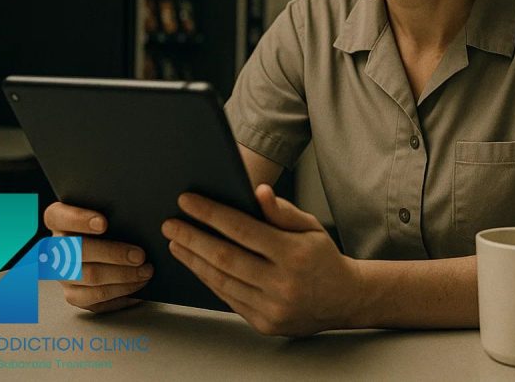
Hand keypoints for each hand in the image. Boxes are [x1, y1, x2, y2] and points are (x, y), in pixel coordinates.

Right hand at [43, 202, 153, 312]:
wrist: (104, 248)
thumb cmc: (109, 226)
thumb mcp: (107, 212)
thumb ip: (113, 211)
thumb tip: (139, 217)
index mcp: (58, 221)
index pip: (58, 216)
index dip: (79, 219)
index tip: (104, 223)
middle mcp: (54, 249)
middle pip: (78, 251)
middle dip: (113, 254)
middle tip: (139, 256)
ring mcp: (61, 274)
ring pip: (88, 277)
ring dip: (122, 276)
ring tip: (145, 271)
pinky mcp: (73, 295)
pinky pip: (96, 299)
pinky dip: (121, 293)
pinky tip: (138, 286)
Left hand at [161, 184, 361, 336]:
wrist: (344, 299)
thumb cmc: (323, 257)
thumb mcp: (310, 226)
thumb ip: (282, 211)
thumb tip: (258, 191)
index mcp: (294, 254)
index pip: (243, 229)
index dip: (212, 214)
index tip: (188, 202)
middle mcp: (282, 283)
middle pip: (226, 257)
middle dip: (192, 238)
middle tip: (170, 223)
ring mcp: (272, 307)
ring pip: (222, 281)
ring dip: (194, 260)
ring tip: (176, 243)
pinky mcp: (264, 324)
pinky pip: (228, 299)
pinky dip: (209, 279)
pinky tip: (197, 264)